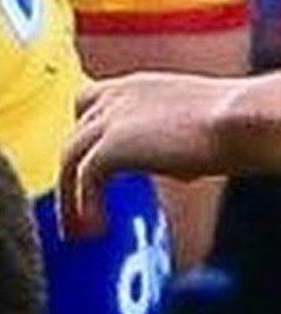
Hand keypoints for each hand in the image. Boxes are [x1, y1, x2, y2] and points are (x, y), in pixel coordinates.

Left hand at [59, 71, 242, 238]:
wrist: (243, 120)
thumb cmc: (239, 123)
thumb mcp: (194, 124)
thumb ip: (173, 139)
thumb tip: (178, 169)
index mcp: (137, 87)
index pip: (91, 101)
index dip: (88, 132)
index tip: (92, 159)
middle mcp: (116, 97)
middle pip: (75, 132)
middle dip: (74, 166)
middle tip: (79, 198)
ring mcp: (109, 119)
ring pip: (71, 157)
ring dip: (69, 194)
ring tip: (77, 226)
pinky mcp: (112, 146)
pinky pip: (84, 178)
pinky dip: (84, 203)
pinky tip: (96, 225)